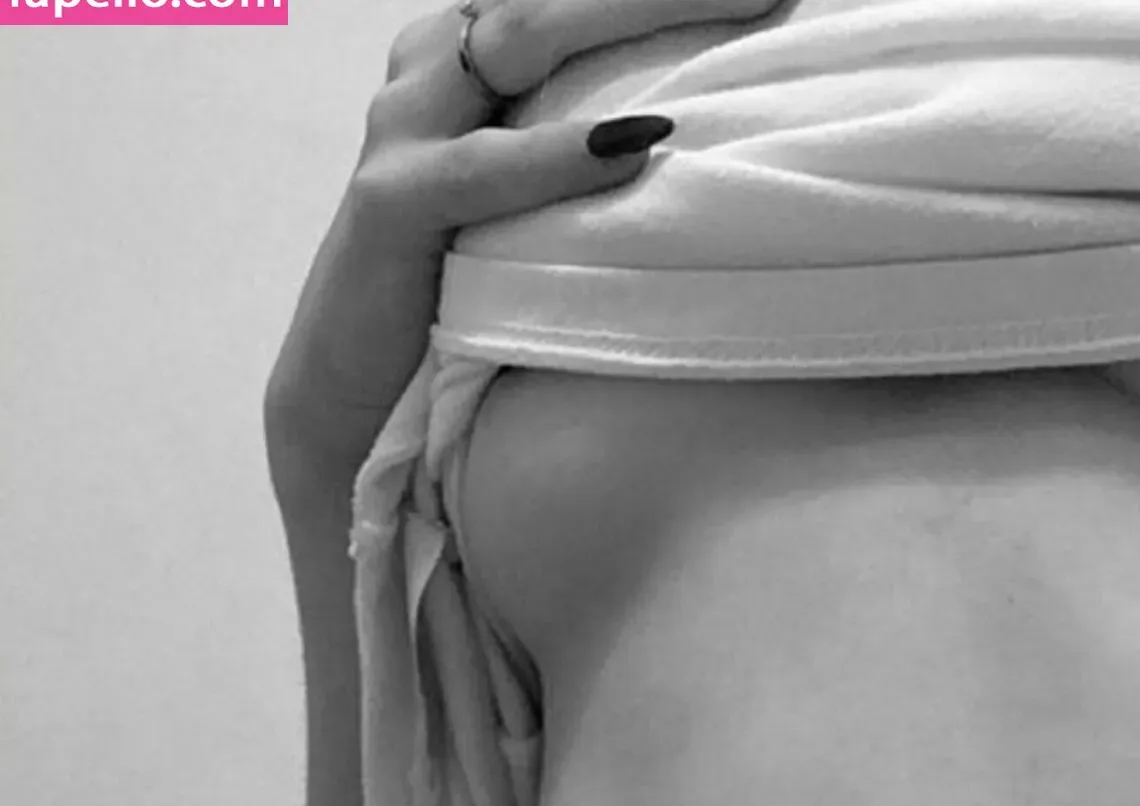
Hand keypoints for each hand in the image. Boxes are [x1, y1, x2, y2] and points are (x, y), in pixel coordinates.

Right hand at [265, 0, 787, 470]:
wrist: (357, 384)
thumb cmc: (472, 282)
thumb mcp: (551, 196)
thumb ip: (608, 143)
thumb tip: (721, 128)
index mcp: (473, 50)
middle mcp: (438, 68)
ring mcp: (405, 129)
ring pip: (517, 34)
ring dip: (626, 15)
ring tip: (733, 10)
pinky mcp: (391, 205)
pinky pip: (480, 167)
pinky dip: (557, 154)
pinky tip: (633, 142)